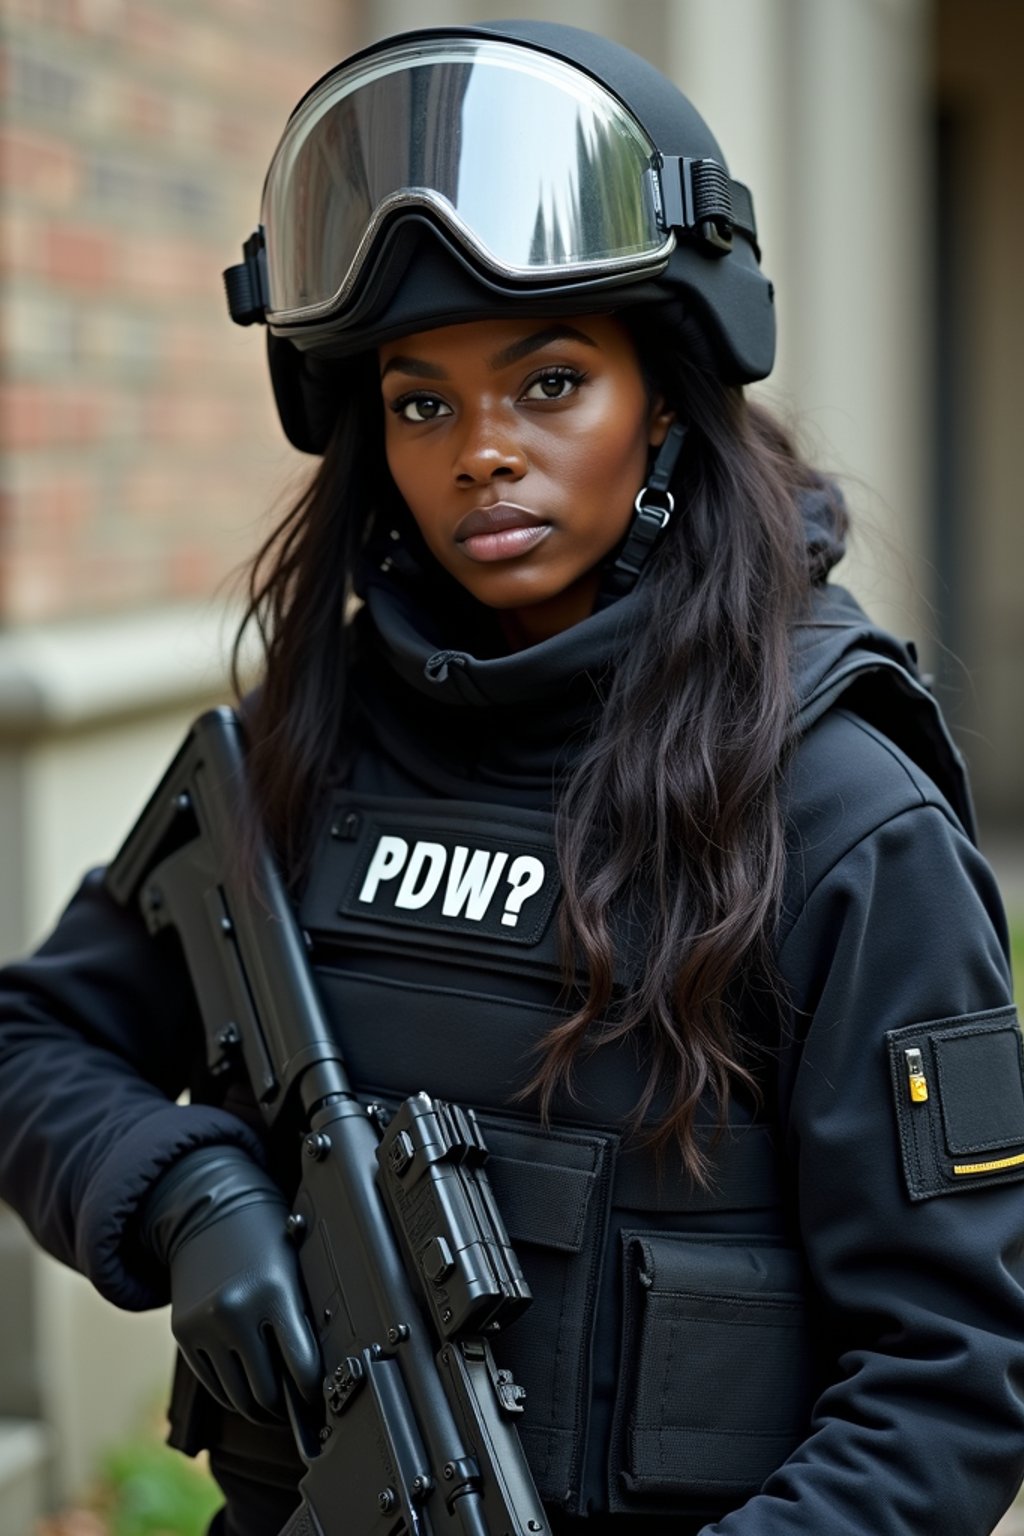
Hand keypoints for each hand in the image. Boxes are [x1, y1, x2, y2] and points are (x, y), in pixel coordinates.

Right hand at [140, 1147, 320, 1421]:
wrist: (209, 1212)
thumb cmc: (263, 1240)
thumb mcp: (292, 1270)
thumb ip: (301, 1319)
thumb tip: (316, 1378)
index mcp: (273, 1291)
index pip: (301, 1366)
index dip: (313, 1392)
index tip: (319, 1399)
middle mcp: (235, 1311)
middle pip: (266, 1392)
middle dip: (285, 1407)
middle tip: (298, 1408)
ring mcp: (205, 1326)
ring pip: (238, 1397)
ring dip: (259, 1408)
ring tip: (274, 1403)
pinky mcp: (184, 1335)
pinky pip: (213, 1386)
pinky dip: (233, 1394)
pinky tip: (247, 1388)